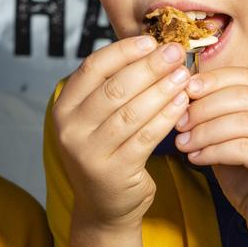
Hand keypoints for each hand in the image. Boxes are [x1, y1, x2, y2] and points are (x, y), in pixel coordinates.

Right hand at [53, 36, 189, 227]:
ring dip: (162, 90)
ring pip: (132, 112)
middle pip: (114, 88)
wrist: (104, 206)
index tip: (151, 41)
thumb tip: (151, 46)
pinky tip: (182, 102)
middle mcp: (70, 129)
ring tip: (183, 76)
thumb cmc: (107, 150)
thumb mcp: (97, 117)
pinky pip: (146, 137)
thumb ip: (113, 86)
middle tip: (175, 53)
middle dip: (149, 67)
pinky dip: (166, 116)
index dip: (123, 51)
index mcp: (64, 107)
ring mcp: (89, 153)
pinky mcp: (113, 172)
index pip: (92, 68)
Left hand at [174, 67, 247, 246]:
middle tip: (178, 123)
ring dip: (204, 130)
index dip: (210, 81)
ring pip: (241, 120)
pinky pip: (243, 147)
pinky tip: (196, 159)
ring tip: (183, 143)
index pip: (243, 76)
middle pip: (240, 94)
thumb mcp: (232, 144)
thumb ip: (217, 120)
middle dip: (203, 106)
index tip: (182, 91)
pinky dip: (214, 151)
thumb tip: (184, 96)